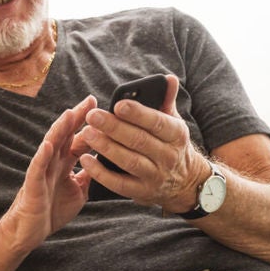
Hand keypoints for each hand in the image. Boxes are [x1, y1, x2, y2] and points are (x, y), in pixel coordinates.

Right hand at [0, 96, 96, 252]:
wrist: (31, 231)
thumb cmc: (51, 210)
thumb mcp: (78, 191)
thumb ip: (88, 175)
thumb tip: (103, 161)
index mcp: (64, 164)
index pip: (78, 139)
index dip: (89, 125)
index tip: (104, 109)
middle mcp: (53, 162)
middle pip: (65, 135)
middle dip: (77, 117)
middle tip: (90, 100)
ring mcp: (42, 171)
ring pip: (51, 145)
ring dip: (60, 129)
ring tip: (69, 114)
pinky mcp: (33, 184)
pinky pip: (37, 167)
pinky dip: (42, 155)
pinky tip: (48, 144)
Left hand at [74, 74, 209, 211]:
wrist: (184, 183)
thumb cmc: (170, 145)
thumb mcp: (174, 123)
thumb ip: (167, 101)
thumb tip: (168, 78)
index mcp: (176, 135)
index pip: (157, 123)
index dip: (138, 114)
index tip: (118, 104)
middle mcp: (168, 157)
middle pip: (139, 141)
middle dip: (114, 128)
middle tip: (92, 116)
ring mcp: (155, 177)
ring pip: (128, 161)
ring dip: (106, 148)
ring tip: (86, 134)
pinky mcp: (141, 192)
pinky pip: (119, 184)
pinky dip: (101, 173)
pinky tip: (85, 160)